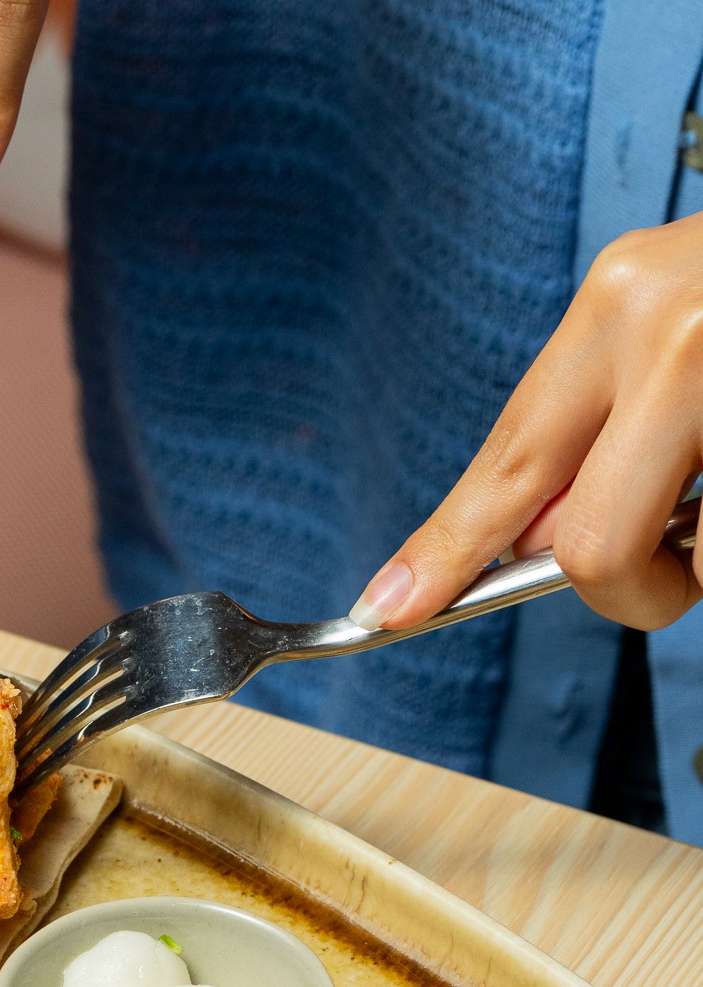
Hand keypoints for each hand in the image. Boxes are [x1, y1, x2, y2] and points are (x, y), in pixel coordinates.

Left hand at [350, 212, 702, 634]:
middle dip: (619, 591)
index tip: (387, 609)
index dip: (445, 549)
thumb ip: (597, 427)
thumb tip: (524, 543)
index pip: (508, 457)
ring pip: (690, 559)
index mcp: (624, 303)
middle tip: (659, 580)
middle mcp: (674, 332)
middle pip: (585, 545)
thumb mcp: (666, 325)